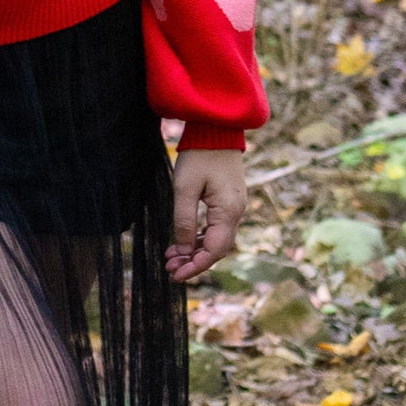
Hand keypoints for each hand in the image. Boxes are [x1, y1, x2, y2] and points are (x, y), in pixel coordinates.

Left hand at [165, 147, 245, 282]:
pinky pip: (216, 228)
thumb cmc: (199, 156)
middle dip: (193, 261)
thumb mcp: (184, 187)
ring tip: (172, 258)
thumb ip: (183, 219)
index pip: (213, 251)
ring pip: (216, 240)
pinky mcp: (228, 202)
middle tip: (169, 269)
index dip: (195, 266)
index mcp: (228, 212)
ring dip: (195, 251)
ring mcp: (234, 208)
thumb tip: (183, 249)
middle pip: (216, 249)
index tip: (175, 275)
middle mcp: (236, 214)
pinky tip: (183, 241)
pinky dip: (200, 237)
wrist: (216, 130)